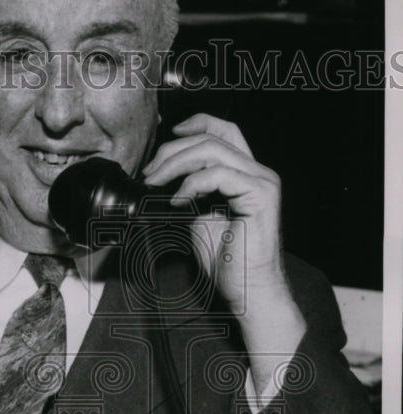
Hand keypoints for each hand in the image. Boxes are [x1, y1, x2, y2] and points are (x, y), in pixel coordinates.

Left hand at [142, 113, 305, 389]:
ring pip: (214, 151)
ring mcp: (262, 182)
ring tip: (156, 182)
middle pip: (214, 138)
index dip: (197, 123)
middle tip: (150, 171)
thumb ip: (190, 196)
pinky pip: (219, 175)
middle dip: (174, 150)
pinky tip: (178, 200)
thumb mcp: (200, 220)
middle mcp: (259, 172)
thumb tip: (161, 184)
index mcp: (247, 174)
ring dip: (176, 163)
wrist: (248, 290)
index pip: (225, 131)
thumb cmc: (227, 261)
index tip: (169, 134)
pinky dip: (192, 184)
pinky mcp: (260, 196)